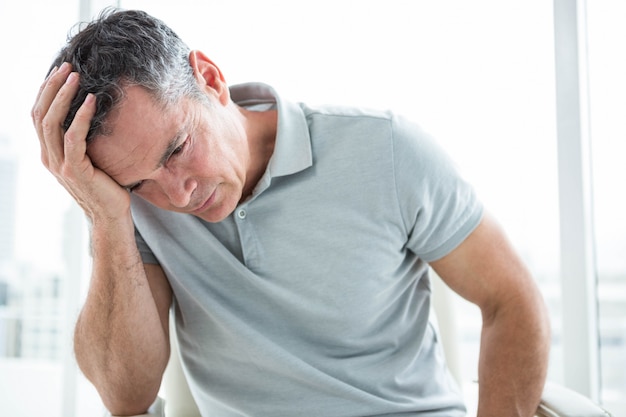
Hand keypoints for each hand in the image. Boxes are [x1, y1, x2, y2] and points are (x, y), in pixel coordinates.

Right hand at [31, 63, 130, 223]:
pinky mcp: (76, 171)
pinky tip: (91, 100)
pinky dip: (81, 116)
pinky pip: (74, 138)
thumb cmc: (106, 186)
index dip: (45, 91)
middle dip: (52, 87)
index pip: (38, 115)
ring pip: (52, 122)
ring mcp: (60, 165)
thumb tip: (91, 114)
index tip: (59, 71)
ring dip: (64, 95)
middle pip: (40, 114)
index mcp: (49, 153)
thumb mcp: (90, 159)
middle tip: (67, 66)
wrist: (110, 216)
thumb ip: (82, 141)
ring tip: (76, 76)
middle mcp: (49, 158)